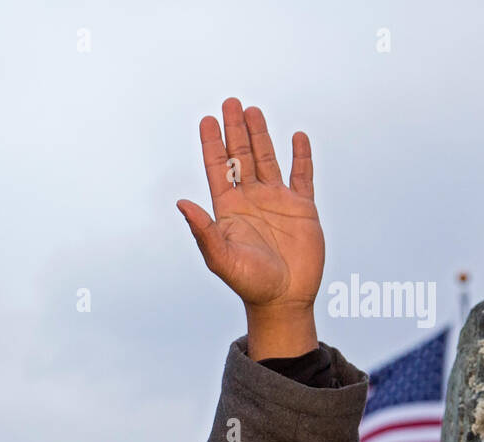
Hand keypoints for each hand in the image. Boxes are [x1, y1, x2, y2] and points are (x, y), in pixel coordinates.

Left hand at [177, 98, 323, 358]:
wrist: (283, 299)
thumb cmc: (248, 283)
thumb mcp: (221, 257)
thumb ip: (202, 230)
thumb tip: (181, 202)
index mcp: (228, 209)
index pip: (217, 168)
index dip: (212, 143)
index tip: (207, 119)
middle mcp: (250, 200)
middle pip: (241, 156)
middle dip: (235, 130)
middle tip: (230, 101)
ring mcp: (277, 201)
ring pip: (267, 159)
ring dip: (261, 135)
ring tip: (253, 110)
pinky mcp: (302, 207)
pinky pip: (302, 174)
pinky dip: (301, 155)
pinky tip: (297, 136)